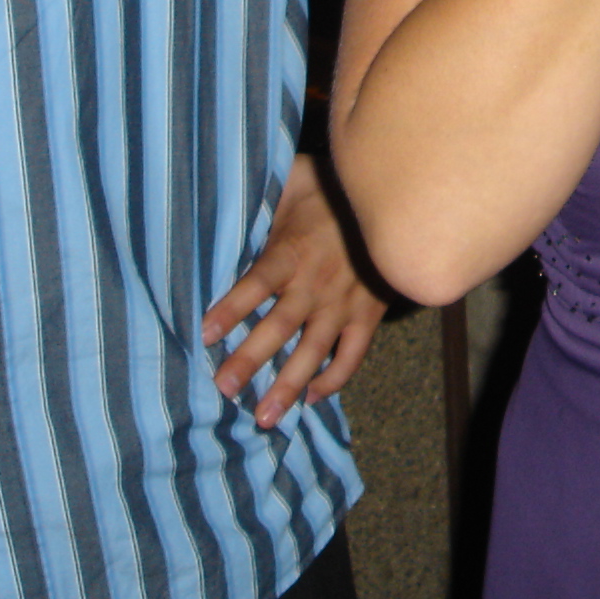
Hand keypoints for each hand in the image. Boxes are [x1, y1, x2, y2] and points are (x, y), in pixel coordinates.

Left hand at [202, 156, 383, 429]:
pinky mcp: (368, 314)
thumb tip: (223, 199)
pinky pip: (352, 355)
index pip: (256, 284)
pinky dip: (334, 379)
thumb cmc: (332, 190)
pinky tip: (311, 397)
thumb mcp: (294, 182)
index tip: (204, 334)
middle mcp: (316, 284)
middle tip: (224, 389)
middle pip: (279, 327)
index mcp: (294, 251)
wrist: (395, 199)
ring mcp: (344, 303)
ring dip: (288, 385)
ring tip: (264, 416)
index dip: (231, 309)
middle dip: (250, 360)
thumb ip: (264, 199)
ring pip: (313, 351)